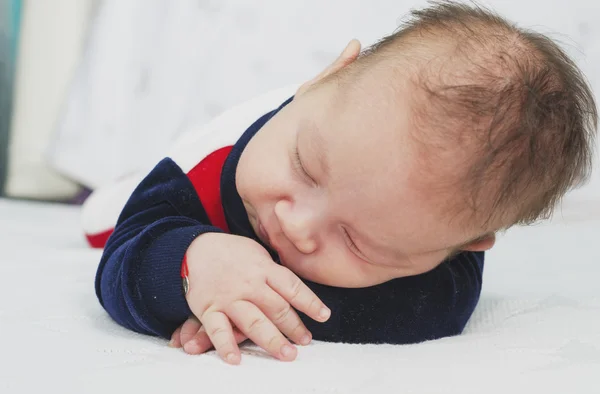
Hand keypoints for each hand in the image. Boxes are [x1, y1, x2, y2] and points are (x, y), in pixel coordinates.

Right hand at [175, 233, 330, 363]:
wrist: (193, 248)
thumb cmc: (230, 252)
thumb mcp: (257, 252)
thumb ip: (274, 271)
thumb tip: (295, 289)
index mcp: (264, 269)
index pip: (292, 287)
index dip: (310, 302)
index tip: (324, 316)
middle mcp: (249, 284)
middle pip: (277, 308)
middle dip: (294, 327)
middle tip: (305, 341)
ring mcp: (230, 298)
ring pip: (254, 322)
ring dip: (272, 340)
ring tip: (287, 354)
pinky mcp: (209, 309)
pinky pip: (218, 330)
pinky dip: (226, 345)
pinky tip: (236, 359)